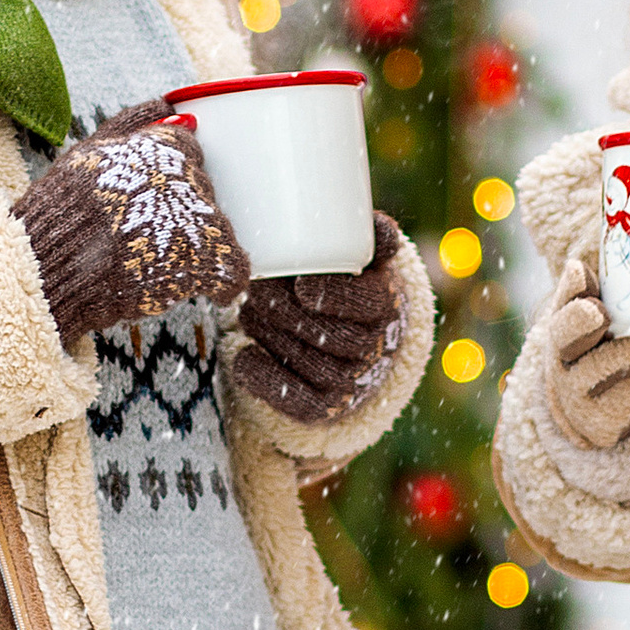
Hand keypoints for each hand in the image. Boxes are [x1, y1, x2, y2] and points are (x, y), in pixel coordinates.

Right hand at [11, 101, 249, 338]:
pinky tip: (214, 292)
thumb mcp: (87, 151)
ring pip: (218, 230)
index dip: (171, 177)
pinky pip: (231, 271)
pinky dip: (226, 284)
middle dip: (182, 212)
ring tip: (166, 263)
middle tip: (150, 236)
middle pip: (202, 191)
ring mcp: (193, 220)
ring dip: (199, 246)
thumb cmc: (60, 212)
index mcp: (159, 146)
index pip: (188, 151)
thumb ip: (130, 123)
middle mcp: (183, 177)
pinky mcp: (199, 264)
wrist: (47, 267)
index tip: (154, 198)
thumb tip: (168, 102)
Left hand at [234, 211, 407, 422]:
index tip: (303, 285)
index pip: (368, 302)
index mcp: (385, 305)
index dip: (337, 297)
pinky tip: (244, 355)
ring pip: (307, 363)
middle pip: (330, 335)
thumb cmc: (345, 284)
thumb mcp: (363, 259)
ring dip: (270, 335)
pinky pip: (293, 401)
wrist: (350, 342)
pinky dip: (264, 377)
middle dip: (287, 312)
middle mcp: (373, 349)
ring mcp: (349, 383)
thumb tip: (373, 222)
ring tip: (248, 310)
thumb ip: (370, 237)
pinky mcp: (322, 407)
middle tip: (255, 290)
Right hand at [541, 254, 629, 449]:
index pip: (559, 304)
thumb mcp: (594, 323)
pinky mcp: (601, 419)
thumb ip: (589, 294)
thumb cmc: (601, 351)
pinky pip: (629, 395)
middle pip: (563, 336)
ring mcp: (577, 392)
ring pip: (600, 367)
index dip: (569, 293)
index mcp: (561, 329)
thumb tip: (576, 266)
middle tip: (601, 311)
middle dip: (578, 321)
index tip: (583, 277)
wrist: (593, 412)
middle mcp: (561, 360)